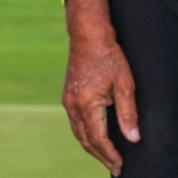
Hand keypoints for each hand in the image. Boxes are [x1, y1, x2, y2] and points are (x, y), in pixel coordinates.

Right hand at [64, 0, 139, 172]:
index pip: (99, 138)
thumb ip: (128, 114)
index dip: (110, 155)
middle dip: (100, 156)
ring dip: (91, 147)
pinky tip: (95, 137)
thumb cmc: (109, 57)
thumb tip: (132, 139)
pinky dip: (85, 135)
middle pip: (85, 140)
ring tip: (106, 157)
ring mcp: (67, 100)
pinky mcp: (68, 95)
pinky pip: (75, 122)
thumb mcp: (125, 85)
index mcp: (87, 103)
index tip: (121, 165)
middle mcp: (72, 104)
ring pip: (78, 132)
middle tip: (115, 167)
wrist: (88, 36)